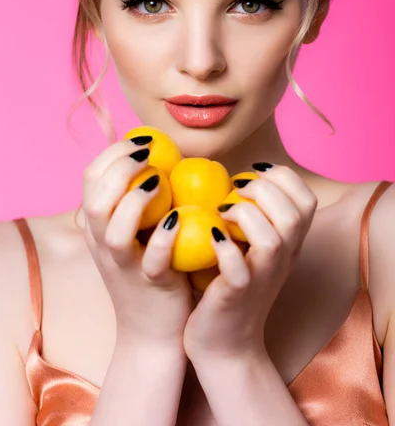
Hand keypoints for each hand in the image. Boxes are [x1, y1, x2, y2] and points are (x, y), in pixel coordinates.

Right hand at [82, 138, 193, 348]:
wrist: (153, 333)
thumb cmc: (149, 273)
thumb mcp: (133, 236)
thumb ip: (138, 202)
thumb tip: (160, 158)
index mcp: (98, 226)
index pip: (90, 178)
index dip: (113, 152)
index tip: (142, 141)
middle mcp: (104, 244)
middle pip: (96, 198)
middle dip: (122, 168)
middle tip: (150, 156)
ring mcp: (125, 265)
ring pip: (113, 229)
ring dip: (135, 199)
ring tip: (158, 182)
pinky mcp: (150, 283)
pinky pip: (152, 258)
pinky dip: (162, 235)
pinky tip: (179, 217)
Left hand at [182, 164, 317, 364]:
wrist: (226, 345)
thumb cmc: (233, 287)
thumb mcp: (254, 251)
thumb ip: (257, 218)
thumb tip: (239, 176)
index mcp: (290, 244)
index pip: (307, 200)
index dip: (283, 176)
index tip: (251, 172)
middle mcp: (282, 259)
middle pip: (294, 214)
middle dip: (263, 189)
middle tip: (234, 189)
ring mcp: (261, 278)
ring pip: (272, 239)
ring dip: (245, 214)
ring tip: (222, 212)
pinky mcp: (235, 295)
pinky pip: (237, 269)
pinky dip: (224, 248)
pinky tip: (212, 236)